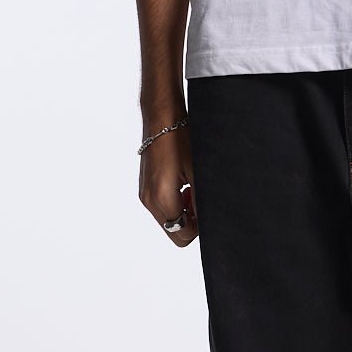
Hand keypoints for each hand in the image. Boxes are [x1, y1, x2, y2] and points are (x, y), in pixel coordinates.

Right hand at [138, 127, 198, 246]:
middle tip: (198, 198)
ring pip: (167, 220)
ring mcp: (144, 194)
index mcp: (162, 198)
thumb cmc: (180, 138)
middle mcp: (149, 200)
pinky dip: (173, 202)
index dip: (198, 227)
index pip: (182, 234)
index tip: (206, 210)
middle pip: (173, 231)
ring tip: (191, 188)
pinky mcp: (144, 187)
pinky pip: (160, 207)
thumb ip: (200, 201)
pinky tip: (182, 184)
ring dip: (181, 211)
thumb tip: (206, 220)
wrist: (161, 117)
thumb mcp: (196, 171)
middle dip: (189, 222)